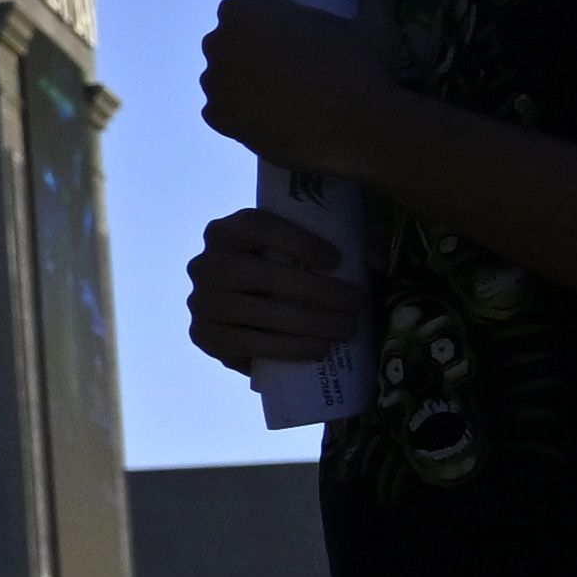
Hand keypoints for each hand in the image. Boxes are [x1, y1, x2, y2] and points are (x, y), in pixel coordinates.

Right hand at [184, 204, 367, 375]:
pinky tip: (318, 350)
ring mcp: (200, 302)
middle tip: (356, 303)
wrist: (250, 313)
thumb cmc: (288, 273)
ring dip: (306, 324)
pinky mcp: (203, 336)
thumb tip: (376, 261)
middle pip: (257, 274)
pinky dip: (285, 349)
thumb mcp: (310, 251)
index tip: (338, 260)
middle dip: (313, 290)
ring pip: (252, 312)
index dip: (296, 241)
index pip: (257, 227)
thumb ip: (345, 247)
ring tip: (346, 329)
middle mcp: (205, 263)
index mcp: (228, 231)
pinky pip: (244, 344)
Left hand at [194, 0, 402, 174]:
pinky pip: (226, 107)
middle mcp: (219, 41)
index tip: (295, 19)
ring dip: (247, 75)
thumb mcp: (375, 26)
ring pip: (228, 71)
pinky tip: (272, 113)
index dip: (273, 4)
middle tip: (294, 55)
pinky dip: (243, 109)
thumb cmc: (359, 68)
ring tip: (287, 88)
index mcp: (245, 9)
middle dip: (256, 40)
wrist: (354, 129)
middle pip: (234, 34)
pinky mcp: (217, 118)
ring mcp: (214, 82)